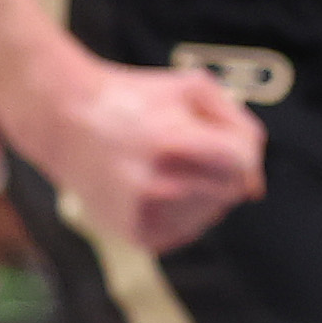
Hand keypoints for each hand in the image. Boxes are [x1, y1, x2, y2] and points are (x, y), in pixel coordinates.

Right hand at [15, 50, 265, 253]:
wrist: (65, 120)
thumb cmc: (136, 97)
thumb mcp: (193, 88)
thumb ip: (240, 128)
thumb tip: (256, 187)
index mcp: (171, 142)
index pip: (242, 162)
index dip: (243, 150)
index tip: (222, 137)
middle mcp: (154, 185)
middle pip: (231, 190)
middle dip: (225, 169)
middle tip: (191, 147)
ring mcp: (140, 214)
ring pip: (212, 213)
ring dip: (206, 191)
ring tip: (171, 164)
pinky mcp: (131, 234)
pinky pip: (187, 231)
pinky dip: (185, 211)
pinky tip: (162, 186)